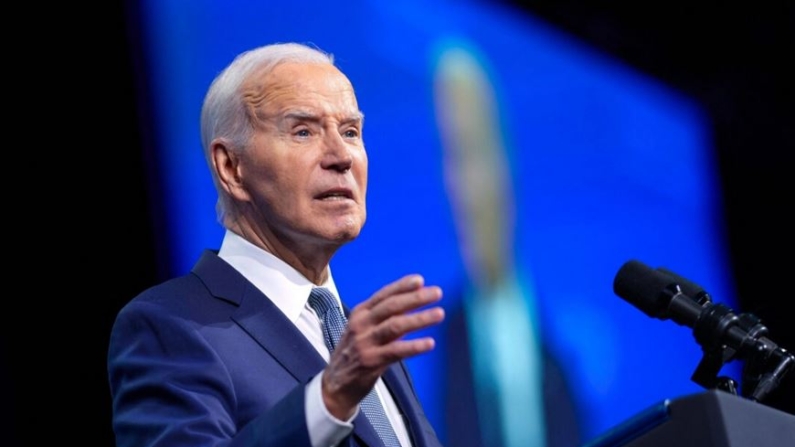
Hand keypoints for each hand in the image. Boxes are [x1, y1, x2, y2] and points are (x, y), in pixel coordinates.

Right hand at [321, 274, 444, 418]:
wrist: (334, 385)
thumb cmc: (354, 354)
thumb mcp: (365, 330)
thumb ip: (387, 317)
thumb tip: (413, 302)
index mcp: (360, 313)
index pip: (384, 295)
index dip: (402, 286)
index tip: (420, 280)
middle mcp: (361, 325)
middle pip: (391, 307)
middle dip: (415, 298)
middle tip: (437, 293)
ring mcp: (365, 343)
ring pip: (396, 326)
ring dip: (419, 319)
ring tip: (439, 314)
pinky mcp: (371, 362)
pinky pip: (396, 351)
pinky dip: (414, 346)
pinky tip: (429, 343)